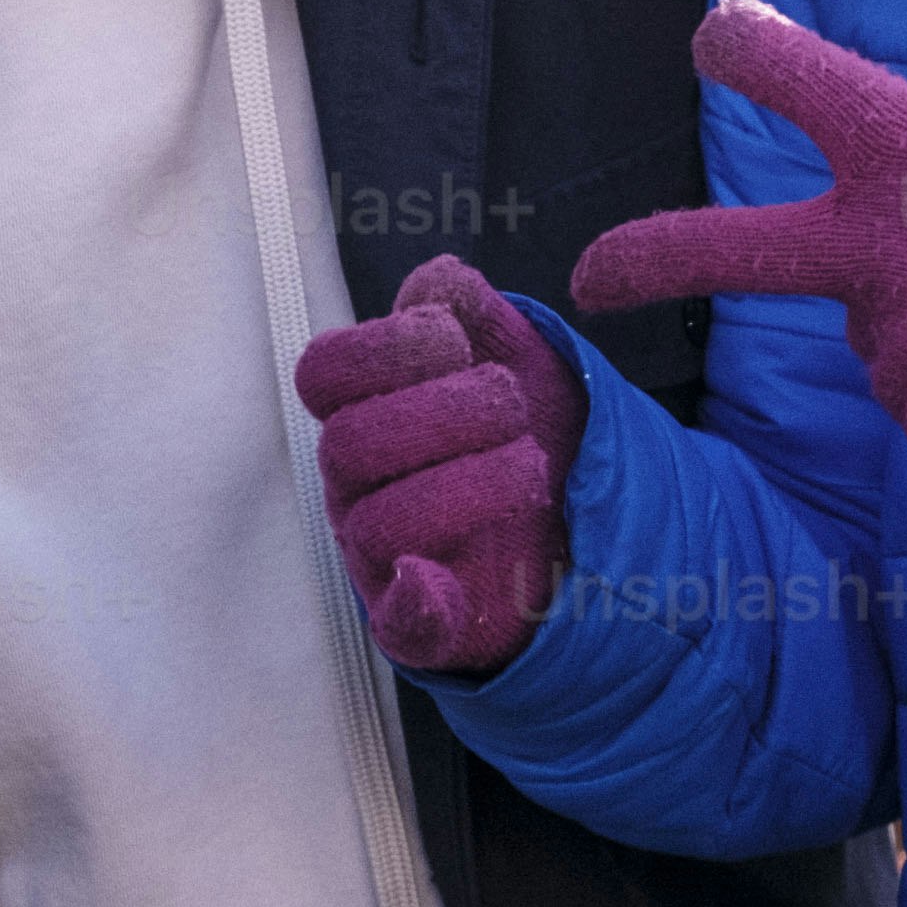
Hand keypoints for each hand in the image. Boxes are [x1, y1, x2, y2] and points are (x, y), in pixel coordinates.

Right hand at [295, 262, 586, 674]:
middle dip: (441, 413)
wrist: (581, 528)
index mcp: (368, 413)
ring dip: (465, 485)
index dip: (382, 347)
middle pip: (349, 444)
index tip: (450, 339)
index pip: (325, 374)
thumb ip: (478, 313)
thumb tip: (438, 283)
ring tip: (532, 466)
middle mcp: (360, 484)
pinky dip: (415, 602)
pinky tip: (438, 579)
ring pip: (380, 522)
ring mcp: (383, 555)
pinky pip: (399, 623)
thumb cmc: (528, 431)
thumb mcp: (519, 357)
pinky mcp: (423, 622)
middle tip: (511, 405)